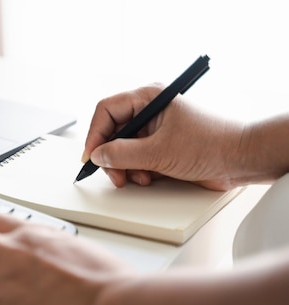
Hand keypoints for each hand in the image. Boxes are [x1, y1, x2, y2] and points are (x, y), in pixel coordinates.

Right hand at [83, 85, 245, 189]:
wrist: (242, 160)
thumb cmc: (212, 144)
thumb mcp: (159, 152)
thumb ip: (123, 154)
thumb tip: (98, 155)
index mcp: (149, 97)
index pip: (106, 110)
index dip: (95, 134)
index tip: (91, 155)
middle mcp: (149, 111)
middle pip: (112, 132)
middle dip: (111, 156)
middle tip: (115, 174)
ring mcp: (155, 130)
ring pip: (123, 148)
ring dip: (126, 167)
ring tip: (139, 177)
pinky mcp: (161, 146)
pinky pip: (136, 158)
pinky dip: (138, 171)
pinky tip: (149, 177)